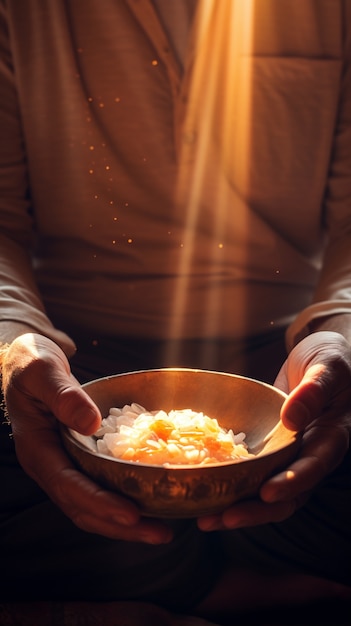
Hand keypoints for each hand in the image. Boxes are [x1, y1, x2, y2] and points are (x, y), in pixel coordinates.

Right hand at [1, 333, 172, 543]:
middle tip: (161, 533)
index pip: (68, 485)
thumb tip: (91, 424)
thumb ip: (63, 396)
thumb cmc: (30, 363)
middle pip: (83, 508)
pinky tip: (151, 500)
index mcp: (37, 449)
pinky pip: (100, 486)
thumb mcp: (42, 371)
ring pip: (92, 506)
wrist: (27, 363)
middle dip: (120, 525)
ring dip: (125, 523)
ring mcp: (64, 465)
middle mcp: (50, 465)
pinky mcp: (78, 459)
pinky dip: (123, 499)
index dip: (100, 502)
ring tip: (162, 530)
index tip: (132, 514)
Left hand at [198, 331, 350, 531]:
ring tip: (206, 519)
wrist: (323, 356)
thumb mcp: (329, 367)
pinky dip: (232, 483)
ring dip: (240, 507)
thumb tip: (291, 418)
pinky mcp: (271, 449)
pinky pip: (253, 471)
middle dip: (257, 510)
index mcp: (331, 437)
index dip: (292, 483)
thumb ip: (314, 390)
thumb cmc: (333, 358)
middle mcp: (310, 454)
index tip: (267, 492)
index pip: (313, 467)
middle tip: (225, 518)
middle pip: (288, 494)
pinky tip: (204, 490)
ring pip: (267, 491)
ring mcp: (289, 454)